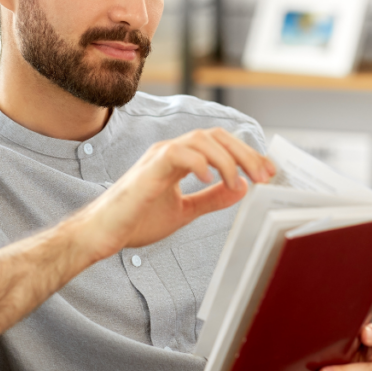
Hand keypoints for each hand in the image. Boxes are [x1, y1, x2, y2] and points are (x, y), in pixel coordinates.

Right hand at [75, 128, 274, 259]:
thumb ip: (211, 199)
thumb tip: (241, 188)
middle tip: (264, 175)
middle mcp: (169, 151)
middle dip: (245, 154)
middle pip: (215, 136)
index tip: (268, 172)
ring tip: (240, 181)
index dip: (246, 154)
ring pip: (201, 140)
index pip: (219, 144)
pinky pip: (177, 154)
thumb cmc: (136, 221)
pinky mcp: (148, 170)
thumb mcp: (184, 211)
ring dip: (227, 159)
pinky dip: (198, 163)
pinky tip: (211, 179)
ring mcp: (158, 157)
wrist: (104, 234)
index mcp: (178, 158)